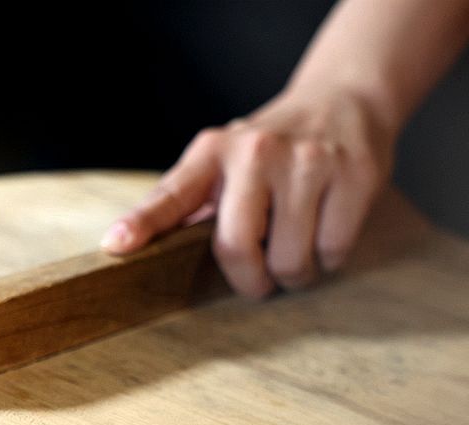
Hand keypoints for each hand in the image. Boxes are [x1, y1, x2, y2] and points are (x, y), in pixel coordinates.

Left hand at [101, 88, 396, 297]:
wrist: (344, 99)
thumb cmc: (273, 150)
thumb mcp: (224, 163)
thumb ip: (192, 205)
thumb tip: (140, 250)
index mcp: (213, 152)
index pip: (171, 194)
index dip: (142, 224)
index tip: (116, 246)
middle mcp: (256, 152)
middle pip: (237, 248)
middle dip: (250, 281)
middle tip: (260, 280)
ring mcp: (308, 161)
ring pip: (291, 260)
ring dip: (295, 273)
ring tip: (297, 245)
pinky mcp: (352, 174)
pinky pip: (333, 250)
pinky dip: (330, 257)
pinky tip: (327, 228)